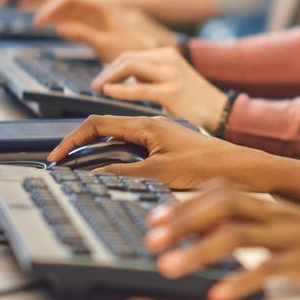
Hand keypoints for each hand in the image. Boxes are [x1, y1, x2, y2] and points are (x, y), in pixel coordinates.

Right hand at [35, 0, 175, 61]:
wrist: (153, 52)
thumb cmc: (133, 48)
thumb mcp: (105, 44)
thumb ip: (82, 34)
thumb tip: (59, 28)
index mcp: (102, 7)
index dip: (52, 7)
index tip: (40, 20)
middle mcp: (101, 6)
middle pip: (69, 0)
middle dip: (51, 9)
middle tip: (36, 23)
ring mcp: (101, 13)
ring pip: (73, 8)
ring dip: (57, 14)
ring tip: (41, 24)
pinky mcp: (102, 22)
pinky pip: (79, 16)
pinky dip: (66, 20)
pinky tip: (58, 28)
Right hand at [48, 115, 299, 201]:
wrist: (243, 169)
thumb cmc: (208, 166)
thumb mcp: (159, 172)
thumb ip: (123, 173)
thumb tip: (91, 175)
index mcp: (146, 124)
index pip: (96, 124)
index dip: (71, 140)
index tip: (55, 157)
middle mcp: (152, 126)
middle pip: (104, 131)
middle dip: (80, 146)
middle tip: (62, 165)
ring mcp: (161, 136)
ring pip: (119, 142)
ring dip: (98, 155)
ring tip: (81, 171)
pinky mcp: (170, 149)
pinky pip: (134, 151)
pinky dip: (118, 161)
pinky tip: (115, 176)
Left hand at [91, 48, 228, 131]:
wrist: (221, 111)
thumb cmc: (195, 100)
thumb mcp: (172, 78)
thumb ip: (150, 75)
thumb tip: (123, 77)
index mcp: (168, 54)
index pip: (131, 54)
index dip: (112, 66)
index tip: (102, 79)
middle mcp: (169, 59)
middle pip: (128, 57)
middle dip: (107, 70)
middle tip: (94, 84)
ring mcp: (171, 74)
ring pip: (130, 65)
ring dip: (109, 76)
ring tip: (97, 87)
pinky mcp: (172, 91)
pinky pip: (139, 87)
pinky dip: (120, 88)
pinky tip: (107, 91)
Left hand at [144, 181, 299, 299]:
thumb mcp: (285, 230)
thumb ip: (251, 227)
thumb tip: (207, 235)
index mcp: (269, 205)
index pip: (219, 191)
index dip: (183, 204)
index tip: (153, 220)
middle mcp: (276, 214)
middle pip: (221, 205)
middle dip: (182, 221)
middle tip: (151, 241)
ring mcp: (291, 236)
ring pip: (236, 234)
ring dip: (197, 250)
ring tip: (167, 268)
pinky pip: (268, 268)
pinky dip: (239, 282)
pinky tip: (217, 296)